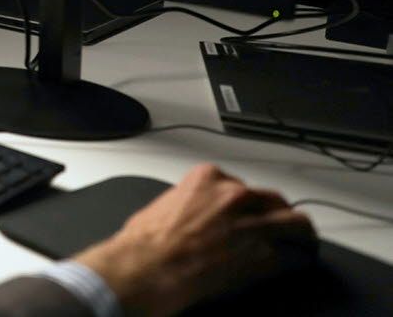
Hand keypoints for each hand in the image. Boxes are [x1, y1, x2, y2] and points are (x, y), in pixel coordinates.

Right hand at [74, 163, 315, 316]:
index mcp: (208, 178)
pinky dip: (295, 263)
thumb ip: (192, 202)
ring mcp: (253, 225)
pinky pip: (294, 258)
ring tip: (303, 246)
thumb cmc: (145, 242)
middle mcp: (235, 196)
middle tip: (283, 228)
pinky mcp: (264, 257)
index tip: (250, 213)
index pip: (244, 186)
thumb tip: (197, 214)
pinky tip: (292, 268)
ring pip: (297, 225)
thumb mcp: (166, 204)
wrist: (145, 267)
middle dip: (280, 215)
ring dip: (301, 237)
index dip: (249, 203)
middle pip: (276, 200)